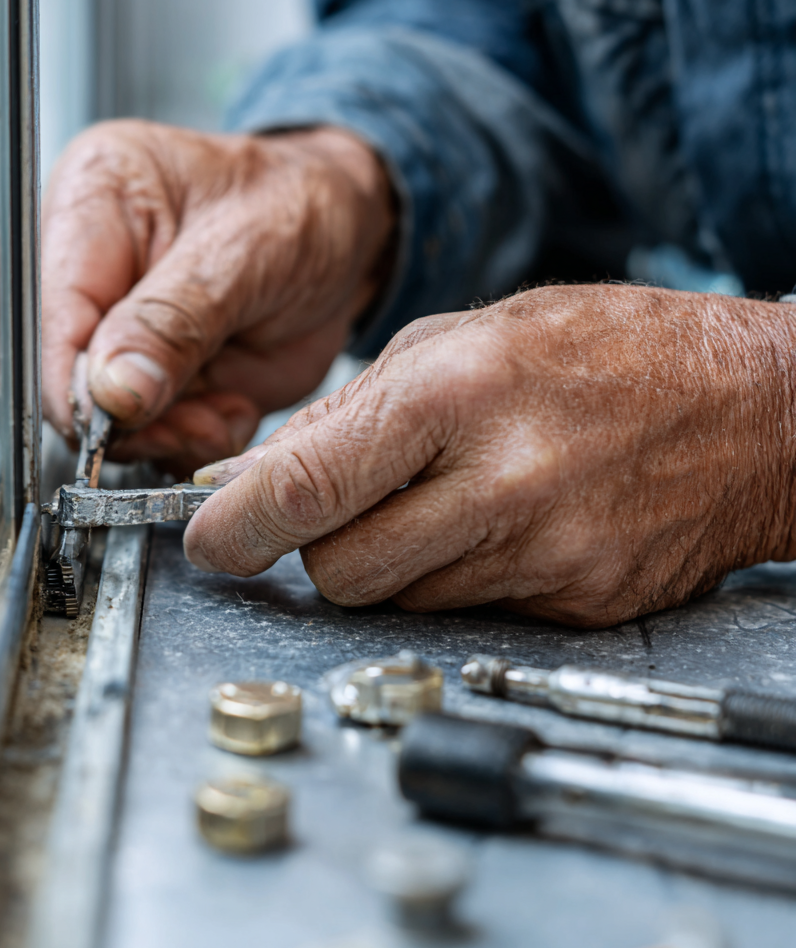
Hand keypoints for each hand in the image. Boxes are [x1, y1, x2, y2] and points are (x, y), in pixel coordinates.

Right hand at [41, 120, 393, 475]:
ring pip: (115, 420)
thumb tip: (111, 392)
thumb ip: (174, 321)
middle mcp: (95, 272)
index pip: (49, 313)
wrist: (351, 239)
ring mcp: (125, 332)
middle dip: (133, 418)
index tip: (123, 416)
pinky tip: (233, 409)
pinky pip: (158, 436)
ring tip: (224, 409)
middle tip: (194, 419)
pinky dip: (196, 439)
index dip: (77, 381)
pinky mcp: (160, 377)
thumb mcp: (247, 251)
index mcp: (91, 203)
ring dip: (171, 434)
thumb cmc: (302, 207)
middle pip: (70, 378)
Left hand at [184, 285, 795, 626]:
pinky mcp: (573, 605)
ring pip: (397, 599)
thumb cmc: (608, 349)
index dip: (233, 528)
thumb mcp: (465, 335)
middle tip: (342, 510)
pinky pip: (465, 612)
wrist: (753, 407)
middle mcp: (496, 484)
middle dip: (318, 550)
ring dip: (391, 561)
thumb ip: (352, 411)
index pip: (302, 490)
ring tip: (445, 500)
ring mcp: (541, 556)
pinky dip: (455, 577)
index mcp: (453, 394)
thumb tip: (257, 471)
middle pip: (337, 571)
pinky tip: (499, 525)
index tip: (207, 544)